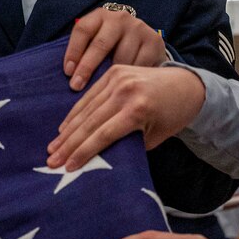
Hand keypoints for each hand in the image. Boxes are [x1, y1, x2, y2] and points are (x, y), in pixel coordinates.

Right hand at [46, 65, 204, 170]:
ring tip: (53, 148)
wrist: (187, 84)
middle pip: (90, 122)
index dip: (84, 152)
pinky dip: (76, 112)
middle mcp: (125, 91)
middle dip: (69, 144)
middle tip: (51, 161)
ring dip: (67, 130)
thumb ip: (128, 145)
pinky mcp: (114, 71)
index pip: (103, 135)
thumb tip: (100, 159)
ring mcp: (118, 78)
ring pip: (86, 108)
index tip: (68, 167)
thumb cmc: (172, 116)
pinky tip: (64, 128)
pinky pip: (90, 95)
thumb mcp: (154, 137)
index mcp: (137, 110)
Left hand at [63, 7, 166, 90]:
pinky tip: (125, 87)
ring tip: (102, 91)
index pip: (83, 29)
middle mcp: (120, 18)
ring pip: (120, 58)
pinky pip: (138, 65)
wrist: (143, 42)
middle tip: (76, 87)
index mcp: (101, 15)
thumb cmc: (112, 45)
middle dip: (86, 68)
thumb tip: (68, 74)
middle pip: (100, 44)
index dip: (73, 51)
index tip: (68, 72)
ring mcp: (139, 28)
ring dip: (110, 77)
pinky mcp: (154, 41)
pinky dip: (130, 78)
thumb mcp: (96, 40)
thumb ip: (83, 51)